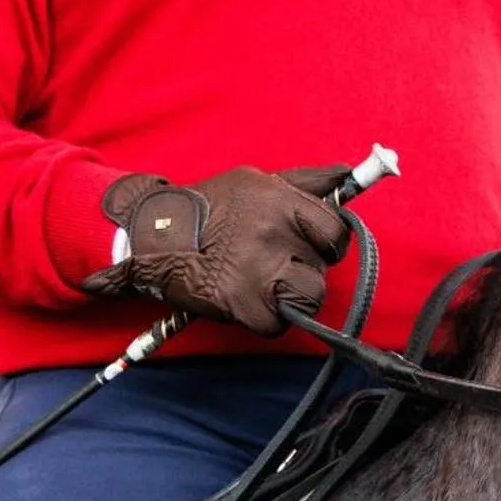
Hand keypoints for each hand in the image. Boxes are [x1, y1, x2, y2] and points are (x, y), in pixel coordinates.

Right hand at [85, 165, 350, 335]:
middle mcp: (273, 234)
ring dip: (291, 299)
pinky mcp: (243, 304)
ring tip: (264, 285)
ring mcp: (259, 270)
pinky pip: (278, 325)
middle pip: (322, 271)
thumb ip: (304, 182)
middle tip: (276, 265)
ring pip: (308, 299)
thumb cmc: (212, 209)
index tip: (310, 247)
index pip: (335, 231)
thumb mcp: (256, 182)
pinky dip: (265, 320)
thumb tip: (343, 175)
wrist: (157, 236)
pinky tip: (247, 301)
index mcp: (280, 201)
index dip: (327, 244)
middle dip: (305, 272)